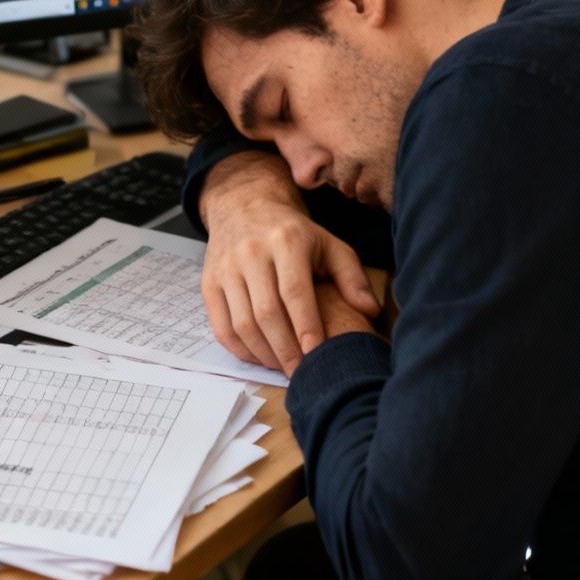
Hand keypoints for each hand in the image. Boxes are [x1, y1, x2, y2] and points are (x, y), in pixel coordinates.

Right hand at [198, 150, 379, 372]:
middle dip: (286, 350)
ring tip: (284, 368)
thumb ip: (351, 277)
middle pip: (267, 313)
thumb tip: (370, 310)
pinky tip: (260, 358)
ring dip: (264, 354)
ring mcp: (226, 268)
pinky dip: (240, 349)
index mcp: (286, 241)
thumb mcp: (329, 245)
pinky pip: (221, 326)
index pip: (295, 291)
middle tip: (302, 372)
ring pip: (242, 323)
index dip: (306, 326)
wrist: (246, 207)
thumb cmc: (295, 234)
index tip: (317, 354)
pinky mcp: (209, 283)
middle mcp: (252, 253)